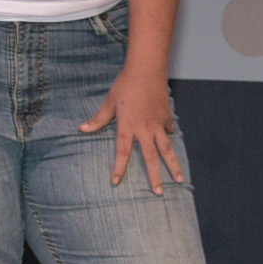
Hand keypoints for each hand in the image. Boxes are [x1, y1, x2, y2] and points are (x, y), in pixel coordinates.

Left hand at [81, 67, 185, 192]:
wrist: (147, 70)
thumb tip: (83, 129)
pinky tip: (172, 140)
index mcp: (128, 126)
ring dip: (173, 165)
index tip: (116, 182)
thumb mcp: (110, 102)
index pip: (122, 151)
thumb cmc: (125, 85)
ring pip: (167, 149)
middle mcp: (145, 129)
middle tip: (159, 193)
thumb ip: (99, 119)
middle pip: (151, 157)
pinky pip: (170, 130)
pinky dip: (171, 136)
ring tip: (179, 180)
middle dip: (155, 176)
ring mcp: (158, 124)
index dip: (119, 168)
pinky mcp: (167, 117)